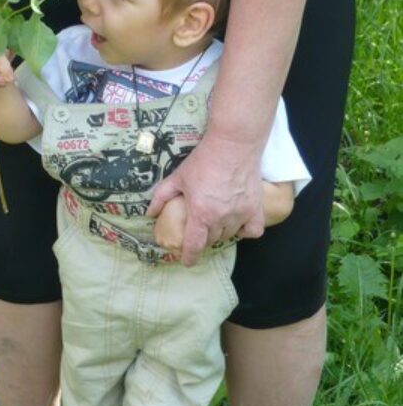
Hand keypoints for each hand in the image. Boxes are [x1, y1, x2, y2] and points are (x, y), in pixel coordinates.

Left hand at [147, 132, 264, 265]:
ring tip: (215, 222)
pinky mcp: (255, 207)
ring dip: (220, 233)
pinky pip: (253, 230)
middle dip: (203, 238)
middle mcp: (221, 218)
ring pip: (229, 235)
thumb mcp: (178, 177)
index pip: (194, 246)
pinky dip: (245, 231)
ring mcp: (240, 214)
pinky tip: (238, 223)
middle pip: (211, 240)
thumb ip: (162, 197)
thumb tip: (150, 213)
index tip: (187, 261)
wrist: (233, 144)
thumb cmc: (204, 160)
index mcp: (201, 214)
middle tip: (199, 228)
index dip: (189, 257)